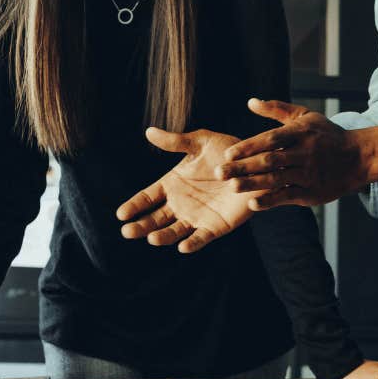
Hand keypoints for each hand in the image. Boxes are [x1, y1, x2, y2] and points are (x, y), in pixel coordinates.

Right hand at [117, 128, 252, 253]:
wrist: (256, 163)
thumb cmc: (226, 150)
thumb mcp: (200, 143)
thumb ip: (175, 142)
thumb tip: (149, 132)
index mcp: (172, 184)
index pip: (147, 198)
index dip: (134, 206)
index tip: (121, 214)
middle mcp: (181, 203)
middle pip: (155, 219)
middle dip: (141, 226)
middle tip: (127, 231)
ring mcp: (197, 216)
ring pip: (174, 231)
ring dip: (162, 236)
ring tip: (151, 238)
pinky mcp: (216, 226)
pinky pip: (201, 237)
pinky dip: (192, 244)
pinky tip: (182, 247)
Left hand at [221, 99, 371, 211]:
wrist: (359, 157)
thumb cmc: (327, 135)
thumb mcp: (305, 117)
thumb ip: (277, 109)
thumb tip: (250, 102)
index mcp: (300, 133)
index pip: (270, 139)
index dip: (248, 147)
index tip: (228, 154)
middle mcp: (304, 153)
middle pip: (269, 161)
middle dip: (243, 167)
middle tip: (219, 173)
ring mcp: (308, 174)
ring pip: (277, 180)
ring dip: (252, 184)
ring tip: (232, 187)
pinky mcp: (312, 192)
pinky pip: (288, 197)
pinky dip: (270, 201)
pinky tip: (253, 203)